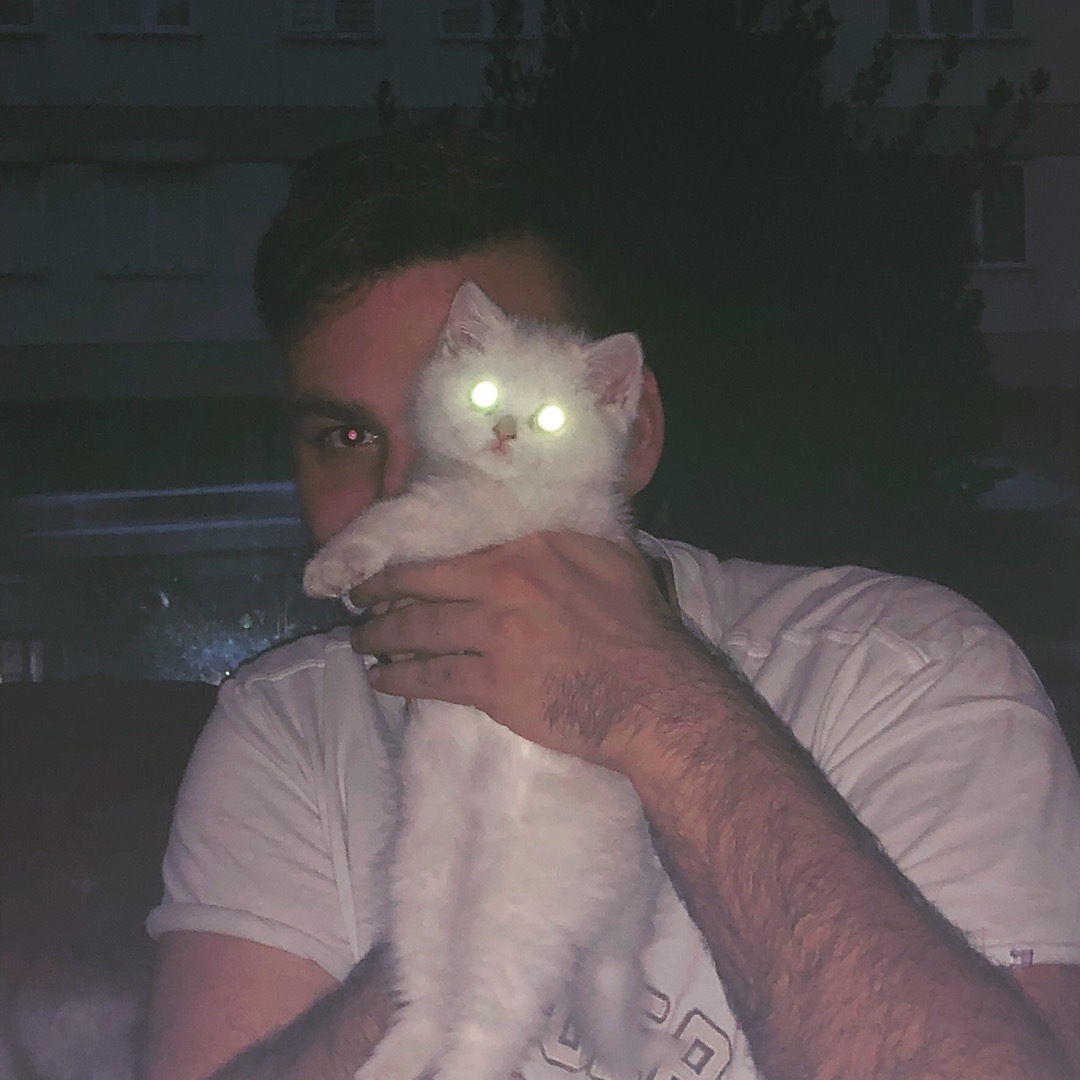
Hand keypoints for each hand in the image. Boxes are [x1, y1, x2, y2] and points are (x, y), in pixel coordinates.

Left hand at [349, 532, 712, 770]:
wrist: (652, 694)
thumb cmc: (641, 627)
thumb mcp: (614, 559)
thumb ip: (571, 539)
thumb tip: (549, 522)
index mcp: (529, 548)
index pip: (453, 549)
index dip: (414, 560)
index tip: (391, 565)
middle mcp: (503, 584)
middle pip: (422, 585)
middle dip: (379, 593)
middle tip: (356, 601)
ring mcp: (493, 635)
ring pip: (418, 631)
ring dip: (380, 636)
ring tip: (360, 641)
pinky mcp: (491, 685)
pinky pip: (430, 679)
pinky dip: (399, 678)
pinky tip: (381, 678)